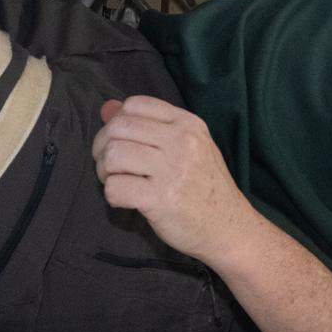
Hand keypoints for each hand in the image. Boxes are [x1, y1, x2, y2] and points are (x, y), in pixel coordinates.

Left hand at [91, 95, 252, 264]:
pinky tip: (125, 200)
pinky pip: (115, 187)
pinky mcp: (162, 199)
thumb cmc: (204, 187)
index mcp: (187, 124)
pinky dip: (112, 195)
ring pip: (113, 155)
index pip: (135, 104)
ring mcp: (173, 170)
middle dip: (103, 148)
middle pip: (118, 128)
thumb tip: (107, 108)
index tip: (119, 143)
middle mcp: (182, 141)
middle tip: (110, 167)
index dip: (116, 122)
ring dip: (105, 172)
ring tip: (117, 183)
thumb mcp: (187, 147)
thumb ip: (148, 126)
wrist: (228, 227)